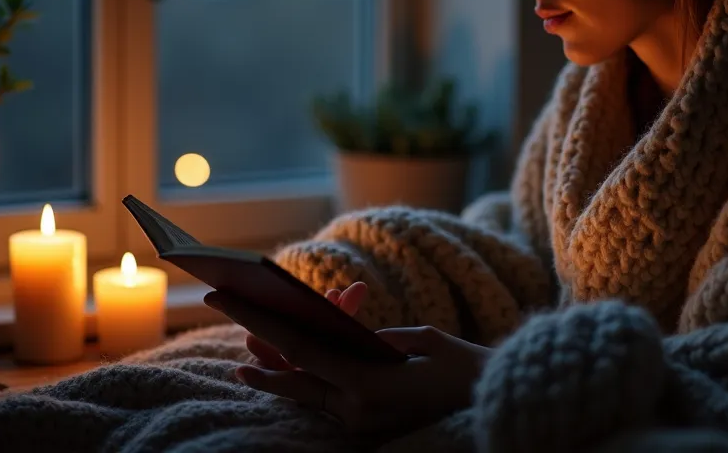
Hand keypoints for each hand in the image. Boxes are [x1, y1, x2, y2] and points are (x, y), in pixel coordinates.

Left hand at [204, 282, 489, 433]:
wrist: (497, 407)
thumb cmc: (469, 370)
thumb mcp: (423, 341)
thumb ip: (377, 339)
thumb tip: (343, 334)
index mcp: (369, 387)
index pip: (302, 350)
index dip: (262, 324)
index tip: (231, 301)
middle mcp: (357, 411)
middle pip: (296, 375)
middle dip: (262, 348)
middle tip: (231, 319)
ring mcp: (361, 424)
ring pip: (308, 393)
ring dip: (280, 371)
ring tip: (250, 351)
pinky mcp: (368, 427)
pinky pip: (328, 402)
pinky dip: (308, 382)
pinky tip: (287, 371)